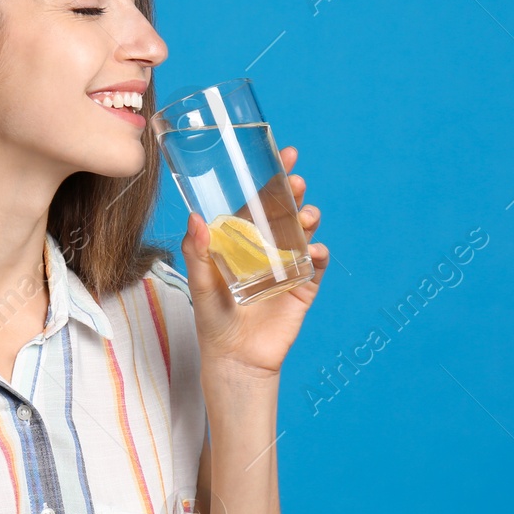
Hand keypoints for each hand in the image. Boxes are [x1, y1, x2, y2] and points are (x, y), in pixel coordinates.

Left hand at [180, 145, 327, 378]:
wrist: (234, 359)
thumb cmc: (213, 319)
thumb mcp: (200, 284)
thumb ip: (197, 252)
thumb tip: (195, 218)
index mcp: (244, 239)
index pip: (260, 201)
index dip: (273, 177)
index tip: (285, 154)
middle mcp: (268, 247)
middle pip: (286, 210)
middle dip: (294, 192)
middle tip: (296, 181)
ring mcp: (289, 265)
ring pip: (304, 232)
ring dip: (308, 219)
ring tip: (305, 215)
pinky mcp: (304, 287)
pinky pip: (316, 264)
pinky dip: (318, 253)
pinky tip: (314, 249)